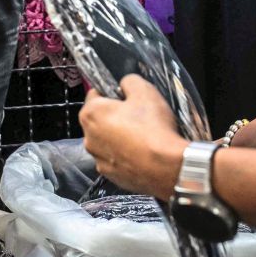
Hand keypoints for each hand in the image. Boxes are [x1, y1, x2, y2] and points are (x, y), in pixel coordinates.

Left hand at [80, 75, 188, 197]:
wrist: (167, 167)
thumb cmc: (154, 129)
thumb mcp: (145, 91)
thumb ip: (129, 81)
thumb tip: (125, 84)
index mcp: (91, 114)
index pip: (94, 94)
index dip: (112, 93)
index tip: (126, 97)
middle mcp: (88, 138)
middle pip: (99, 119)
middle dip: (114, 116)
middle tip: (137, 117)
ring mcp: (98, 159)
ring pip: (106, 141)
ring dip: (119, 137)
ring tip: (142, 137)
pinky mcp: (111, 175)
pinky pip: (115, 160)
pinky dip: (125, 156)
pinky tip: (141, 153)